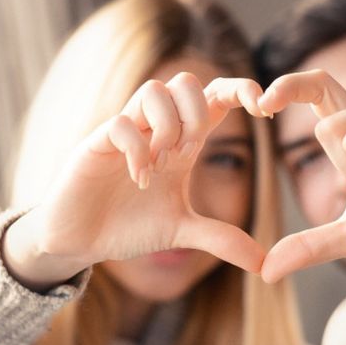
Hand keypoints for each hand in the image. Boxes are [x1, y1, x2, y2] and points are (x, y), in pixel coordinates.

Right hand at [5, 73, 266, 288]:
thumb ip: (221, 239)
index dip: (240, 91)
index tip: (265, 110)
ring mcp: (124, 132)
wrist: (79, 241)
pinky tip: (140, 179)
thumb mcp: (182, 233)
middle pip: (186, 82)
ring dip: (168, 126)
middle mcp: (154, 130)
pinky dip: (138, 150)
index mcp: (180, 143)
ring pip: (153, 90)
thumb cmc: (128, 226)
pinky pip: (121, 124)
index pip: (214, 98)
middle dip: (198, 111)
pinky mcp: (96, 144)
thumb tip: (264, 262)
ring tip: (162, 164)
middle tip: (190, 150)